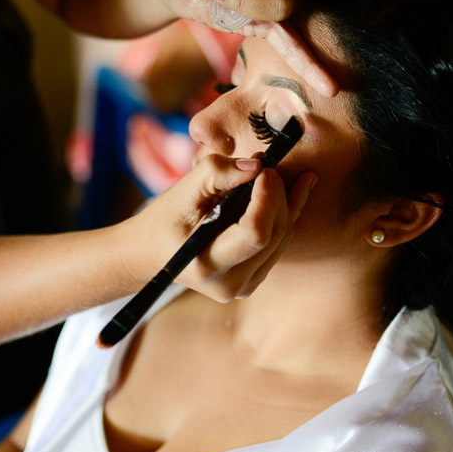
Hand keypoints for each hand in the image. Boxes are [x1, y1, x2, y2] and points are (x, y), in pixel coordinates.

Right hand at [129, 153, 316, 301]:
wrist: (150, 253)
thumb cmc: (164, 220)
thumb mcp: (182, 192)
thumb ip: (217, 173)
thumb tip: (257, 165)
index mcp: (207, 266)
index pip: (254, 234)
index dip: (267, 198)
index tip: (265, 169)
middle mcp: (230, 284)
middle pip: (273, 235)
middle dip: (277, 196)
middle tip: (269, 166)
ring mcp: (244, 286)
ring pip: (282, 239)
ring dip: (285, 202)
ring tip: (279, 172)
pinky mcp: (254, 278)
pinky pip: (280, 243)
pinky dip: (288, 212)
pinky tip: (302, 185)